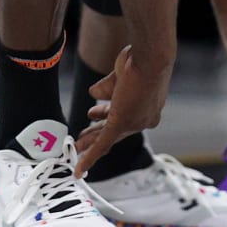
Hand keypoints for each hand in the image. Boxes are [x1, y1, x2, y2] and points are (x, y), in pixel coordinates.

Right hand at [74, 44, 174, 175]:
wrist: (149, 57)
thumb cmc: (140, 59)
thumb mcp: (121, 74)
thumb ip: (108, 88)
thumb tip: (93, 92)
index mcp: (146, 106)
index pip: (125, 117)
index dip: (106, 117)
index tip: (95, 116)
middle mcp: (143, 118)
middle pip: (116, 131)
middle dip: (96, 134)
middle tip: (81, 139)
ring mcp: (134, 123)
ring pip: (107, 137)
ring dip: (90, 141)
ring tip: (77, 144)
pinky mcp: (122, 124)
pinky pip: (103, 143)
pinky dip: (90, 157)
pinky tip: (79, 168)